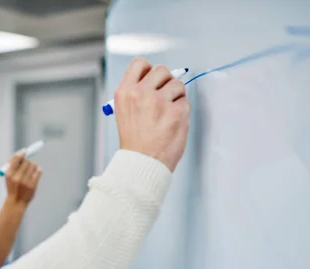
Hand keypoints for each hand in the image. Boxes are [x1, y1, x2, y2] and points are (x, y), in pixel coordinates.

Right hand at [4, 151, 41, 204]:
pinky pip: (38, 171)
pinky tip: (36, 172)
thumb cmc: (12, 187)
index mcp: (9, 175)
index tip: (24, 151)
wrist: (16, 202)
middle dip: (27, 161)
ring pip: (33, 166)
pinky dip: (38, 170)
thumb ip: (13, 165)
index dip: (21, 154)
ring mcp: (26, 182)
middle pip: (26, 161)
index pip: (16, 159)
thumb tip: (21, 153)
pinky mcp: (33, 185)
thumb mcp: (8, 177)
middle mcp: (17, 177)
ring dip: (33, 165)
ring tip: (30, 170)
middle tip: (27, 163)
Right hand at [113, 57, 190, 171]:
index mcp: (124, 93)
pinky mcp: (176, 112)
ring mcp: (159, 102)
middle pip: (161, 70)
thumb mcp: (124, 113)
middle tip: (163, 98)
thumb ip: (137, 93)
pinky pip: (185, 102)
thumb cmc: (135, 141)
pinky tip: (172, 123)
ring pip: (177, 84)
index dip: (149, 71)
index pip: (140, 64)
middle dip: (166, 82)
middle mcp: (140, 94)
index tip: (152, 82)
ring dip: (176, 97)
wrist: (142, 163)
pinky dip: (182, 111)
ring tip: (167, 113)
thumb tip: (158, 80)